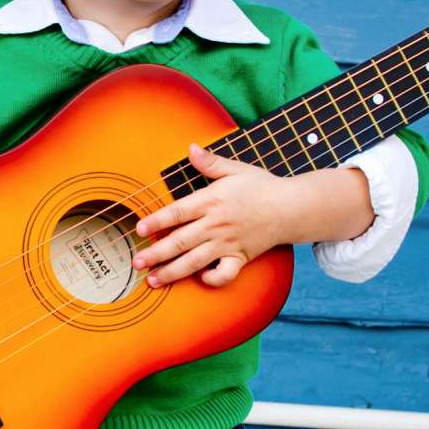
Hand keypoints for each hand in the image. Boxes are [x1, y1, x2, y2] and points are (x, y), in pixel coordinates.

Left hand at [131, 145, 298, 289]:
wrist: (292, 207)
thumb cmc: (261, 187)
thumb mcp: (236, 169)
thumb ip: (211, 162)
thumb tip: (191, 148)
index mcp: (211, 201)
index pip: (177, 212)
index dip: (156, 221)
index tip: (139, 229)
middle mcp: (216, 225)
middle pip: (180, 242)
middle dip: (156, 254)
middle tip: (136, 263)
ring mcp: (227, 243)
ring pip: (195, 261)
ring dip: (172, 272)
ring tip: (153, 279)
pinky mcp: (240, 257)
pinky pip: (224, 274)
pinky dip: (211, 280)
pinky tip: (199, 279)